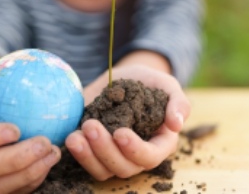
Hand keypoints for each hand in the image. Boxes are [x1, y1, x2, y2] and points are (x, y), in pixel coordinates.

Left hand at [64, 64, 189, 179]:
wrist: (121, 77)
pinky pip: (87, 162)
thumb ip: (178, 102)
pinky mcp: (94, 151)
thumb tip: (176, 124)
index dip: (136, 149)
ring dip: (88, 155)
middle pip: (124, 167)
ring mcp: (114, 155)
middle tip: (91, 125)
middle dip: (106, 150)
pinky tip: (70, 136)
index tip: (120, 132)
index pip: (151, 157)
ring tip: (75, 136)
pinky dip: (78, 154)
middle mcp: (136, 155)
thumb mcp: (165, 84)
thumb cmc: (147, 82)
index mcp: (159, 143)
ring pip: (103, 170)